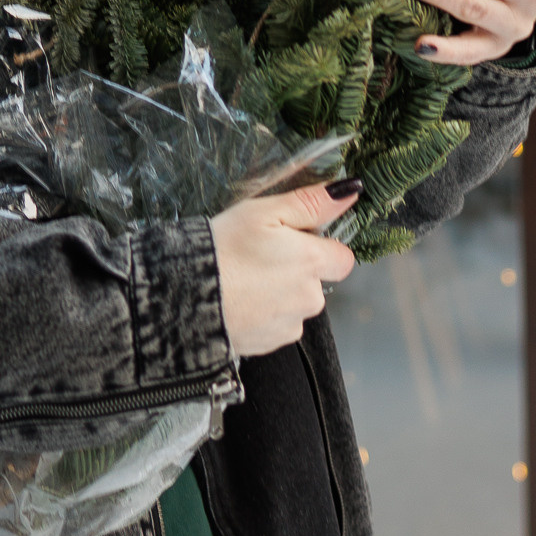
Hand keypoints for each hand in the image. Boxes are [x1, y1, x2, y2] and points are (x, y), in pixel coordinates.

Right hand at [210, 180, 359, 357]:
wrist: (184, 299)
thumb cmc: (222, 249)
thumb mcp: (263, 212)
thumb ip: (310, 202)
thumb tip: (351, 191)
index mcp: (312, 262)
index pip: (343, 257)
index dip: (321, 246)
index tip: (293, 241)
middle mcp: (309, 298)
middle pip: (317, 282)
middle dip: (296, 271)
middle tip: (258, 257)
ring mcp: (290, 325)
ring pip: (295, 305)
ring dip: (279, 294)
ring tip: (243, 280)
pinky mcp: (270, 344)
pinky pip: (277, 325)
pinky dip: (263, 314)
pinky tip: (240, 301)